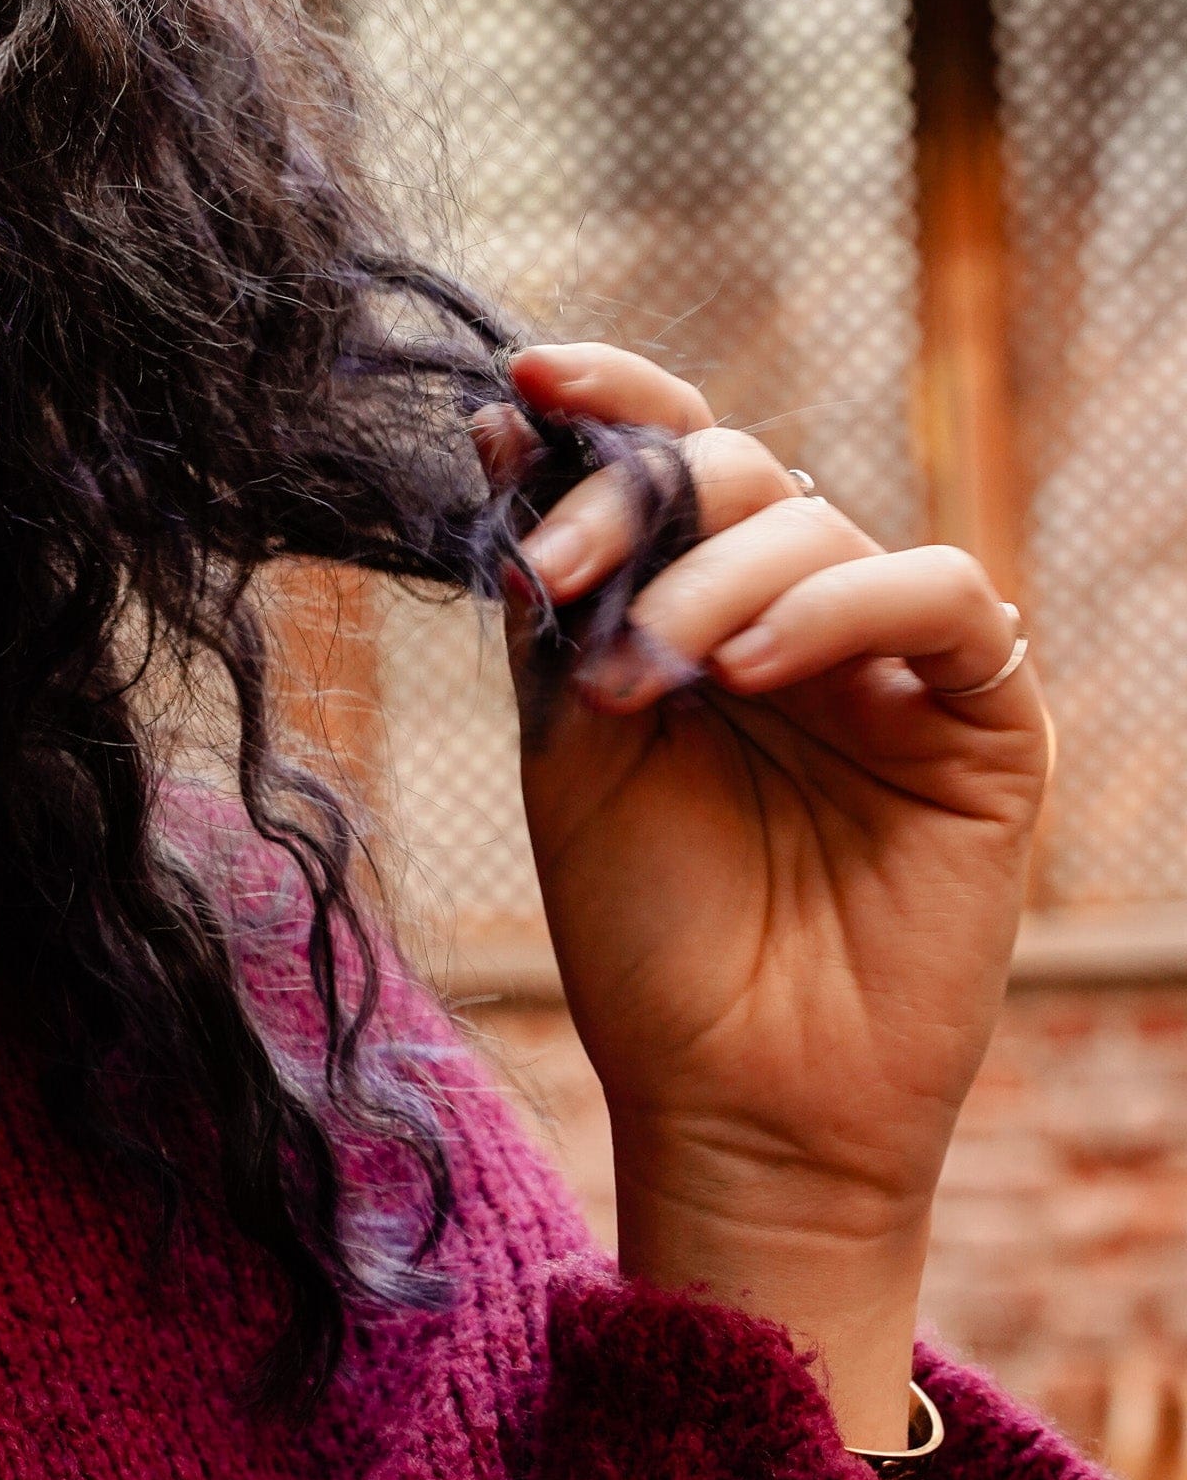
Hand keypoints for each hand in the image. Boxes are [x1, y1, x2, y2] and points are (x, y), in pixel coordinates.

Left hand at [474, 345, 1051, 1449]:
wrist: (730, 1100)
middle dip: (636, 501)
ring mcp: (888, 671)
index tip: (523, 379)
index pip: (670, 471)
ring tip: (645, 670)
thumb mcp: (569, 754)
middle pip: (742, 472)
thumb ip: (553, 608)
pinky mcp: (980, 722)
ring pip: (824, 525)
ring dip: (718, 572)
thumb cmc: (646, 941)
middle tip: (555, 581)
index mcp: (694, 625)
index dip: (610, 406)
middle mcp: (794, 627)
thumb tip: (498, 434)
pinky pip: (937, 600)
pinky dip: (841, 605)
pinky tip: (754, 670)